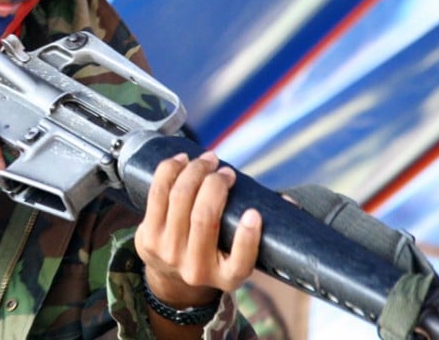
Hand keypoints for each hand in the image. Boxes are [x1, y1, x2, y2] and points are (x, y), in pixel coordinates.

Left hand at [134, 151, 261, 310]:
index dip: (248, 237)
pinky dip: (169, 171)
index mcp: (226, 278)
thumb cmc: (215, 255)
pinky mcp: (146, 236)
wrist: (172, 278)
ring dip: (194, 171)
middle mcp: (195, 269)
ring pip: (179, 199)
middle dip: (216, 184)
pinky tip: (181, 161)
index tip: (254, 213)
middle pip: (204, 217)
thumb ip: (262, 230)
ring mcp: (168, 253)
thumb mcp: (237, 256)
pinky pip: (157, 194)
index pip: (241, 262)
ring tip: (207, 160)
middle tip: (224, 170)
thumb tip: (292, 203)